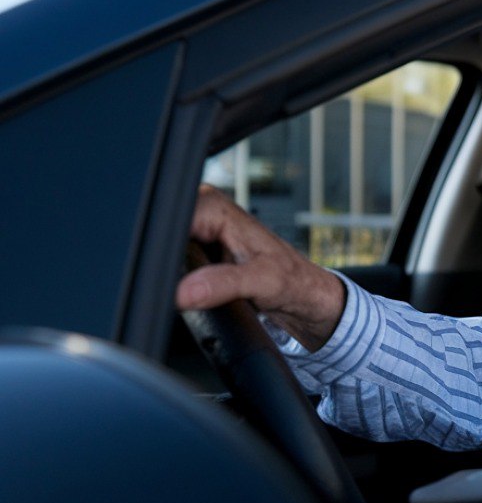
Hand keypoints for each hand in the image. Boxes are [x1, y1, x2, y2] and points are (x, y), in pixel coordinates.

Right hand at [176, 185, 346, 350]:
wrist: (302, 295)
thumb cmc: (292, 279)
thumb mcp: (261, 281)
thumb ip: (223, 284)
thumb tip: (185, 291)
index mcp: (215, 207)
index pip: (166, 220)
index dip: (161, 249)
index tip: (167, 274)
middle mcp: (202, 214)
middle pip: (158, 235)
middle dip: (163, 262)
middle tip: (184, 286)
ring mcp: (196, 234)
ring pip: (161, 251)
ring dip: (166, 272)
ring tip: (190, 288)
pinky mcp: (194, 253)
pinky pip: (170, 264)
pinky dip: (174, 278)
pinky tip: (187, 289)